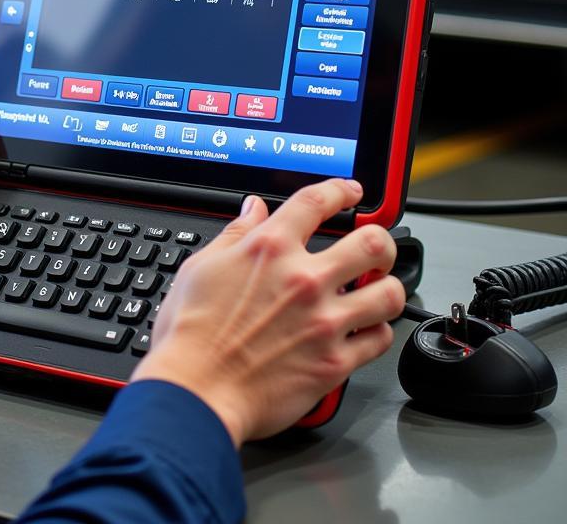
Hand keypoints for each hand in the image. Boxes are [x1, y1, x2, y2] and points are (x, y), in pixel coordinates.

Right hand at [132, 178, 403, 445]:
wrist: (196, 389)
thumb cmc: (191, 333)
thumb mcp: (201, 267)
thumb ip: (235, 235)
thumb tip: (253, 210)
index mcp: (270, 249)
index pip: (317, 201)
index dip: (340, 190)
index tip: (350, 192)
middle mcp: (304, 279)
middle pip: (373, 242)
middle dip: (381, 241)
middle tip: (375, 248)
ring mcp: (325, 321)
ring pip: (389, 292)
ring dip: (387, 287)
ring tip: (377, 289)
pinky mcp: (335, 363)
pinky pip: (379, 340)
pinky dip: (377, 332)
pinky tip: (365, 330)